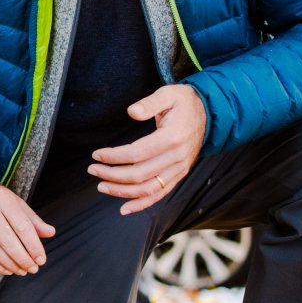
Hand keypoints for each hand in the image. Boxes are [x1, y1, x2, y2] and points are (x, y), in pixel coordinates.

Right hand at [0, 180, 54, 274]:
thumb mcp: (14, 202)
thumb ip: (32, 219)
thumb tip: (50, 233)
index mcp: (3, 199)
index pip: (23, 226)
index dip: (33, 246)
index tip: (41, 259)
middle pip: (8, 240)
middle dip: (22, 259)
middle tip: (32, 269)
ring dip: (10, 264)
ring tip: (21, 271)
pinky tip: (5, 269)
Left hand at [89, 84, 205, 214]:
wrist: (209, 114)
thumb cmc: (183, 103)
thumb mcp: (168, 94)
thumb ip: (149, 103)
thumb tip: (132, 112)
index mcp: (173, 138)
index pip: (137, 153)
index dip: (114, 156)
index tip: (96, 155)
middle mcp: (177, 157)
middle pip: (140, 174)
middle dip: (112, 175)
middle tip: (92, 169)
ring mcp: (179, 169)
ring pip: (148, 189)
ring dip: (122, 191)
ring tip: (101, 186)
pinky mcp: (179, 175)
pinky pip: (160, 194)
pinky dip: (142, 204)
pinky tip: (124, 208)